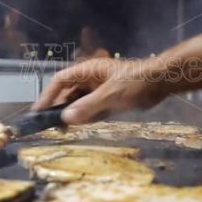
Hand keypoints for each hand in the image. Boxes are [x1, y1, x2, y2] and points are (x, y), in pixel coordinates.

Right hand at [32, 58, 168, 124]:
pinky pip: (93, 107)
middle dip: (60, 108)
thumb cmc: (136, 83)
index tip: (38, 112)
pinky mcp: (111, 97)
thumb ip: (87, 107)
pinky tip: (84, 126)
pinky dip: (87, 116)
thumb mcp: (110, 96)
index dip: (48, 95)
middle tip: (52, 126)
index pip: (60, 81)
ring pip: (80, 101)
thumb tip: (65, 118)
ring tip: (65, 130)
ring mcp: (101, 87)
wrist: (163, 81)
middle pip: (68, 92)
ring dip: (73, 114)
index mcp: (88, 71)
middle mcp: (92, 78)